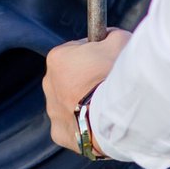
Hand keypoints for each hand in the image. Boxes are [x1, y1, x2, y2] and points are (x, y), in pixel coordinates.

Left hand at [43, 29, 131, 153]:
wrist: (117, 112)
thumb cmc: (118, 74)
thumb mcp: (120, 40)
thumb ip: (111, 36)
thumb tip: (110, 36)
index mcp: (58, 58)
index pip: (75, 51)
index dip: (94, 54)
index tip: (107, 60)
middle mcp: (49, 83)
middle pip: (70, 77)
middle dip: (86, 79)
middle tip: (109, 83)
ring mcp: (52, 110)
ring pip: (69, 102)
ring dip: (84, 102)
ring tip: (106, 105)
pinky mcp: (60, 132)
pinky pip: (71, 126)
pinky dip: (83, 124)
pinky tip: (98, 122)